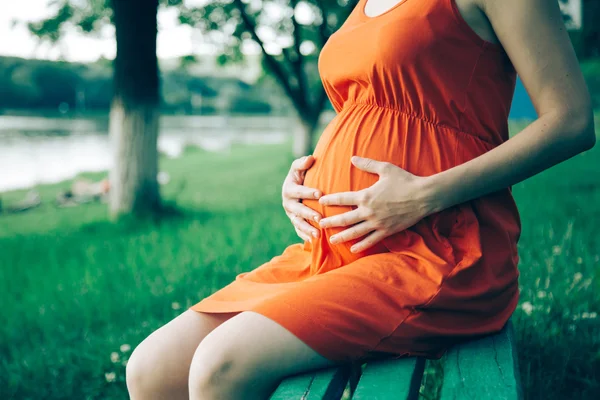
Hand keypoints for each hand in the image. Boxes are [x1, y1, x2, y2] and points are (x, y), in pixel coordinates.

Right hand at [282, 155, 322, 241]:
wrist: (297, 188)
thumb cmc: (300, 175)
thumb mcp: (299, 168)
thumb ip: (302, 163)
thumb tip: (309, 159)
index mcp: (288, 189)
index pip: (298, 191)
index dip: (308, 192)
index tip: (320, 194)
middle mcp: (288, 203)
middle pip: (297, 210)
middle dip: (308, 214)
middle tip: (320, 218)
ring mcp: (290, 214)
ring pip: (298, 223)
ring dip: (307, 229)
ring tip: (318, 235)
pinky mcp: (295, 222)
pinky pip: (299, 231)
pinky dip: (305, 236)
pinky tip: (315, 242)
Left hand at [318, 156, 434, 252]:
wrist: (424, 196)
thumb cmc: (405, 180)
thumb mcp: (385, 168)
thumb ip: (367, 164)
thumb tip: (352, 157)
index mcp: (366, 196)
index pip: (342, 199)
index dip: (330, 200)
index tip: (320, 201)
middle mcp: (369, 211)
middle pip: (344, 219)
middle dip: (330, 222)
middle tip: (319, 224)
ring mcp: (377, 223)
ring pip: (355, 232)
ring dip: (342, 237)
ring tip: (331, 241)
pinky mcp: (387, 231)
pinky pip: (371, 240)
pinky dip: (361, 245)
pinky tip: (353, 249)